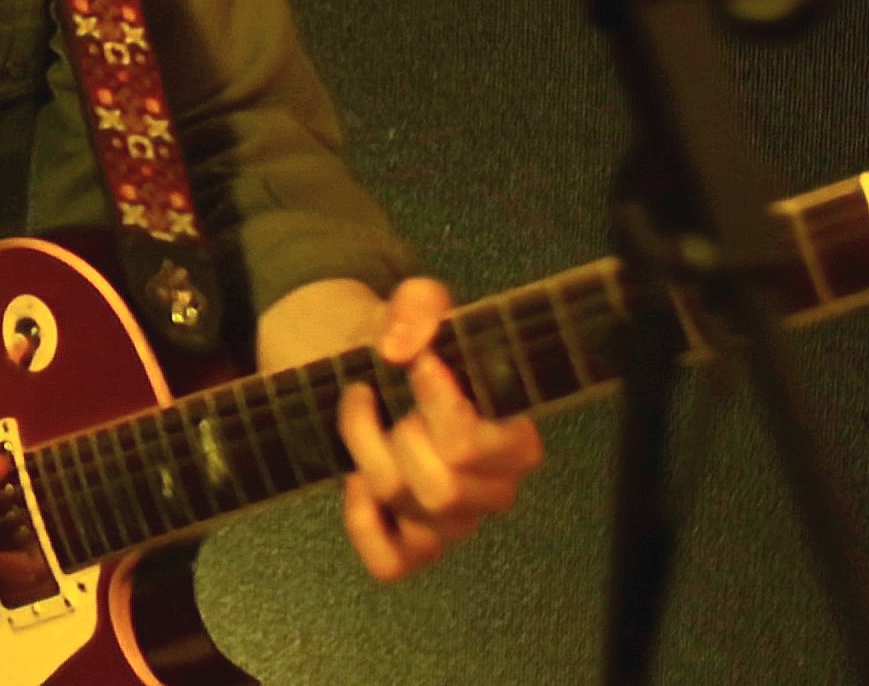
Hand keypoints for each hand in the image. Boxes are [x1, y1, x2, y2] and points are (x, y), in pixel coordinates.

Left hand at [259, 276, 543, 582]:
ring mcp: (454, 524)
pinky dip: (364, 522)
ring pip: (408, 510)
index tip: (418, 364)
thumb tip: (403, 348)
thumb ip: (420, 306)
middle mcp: (493, 490)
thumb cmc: (408, 347)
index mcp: (513, 440)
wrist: (366, 370)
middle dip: (396, 434)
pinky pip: (389, 562)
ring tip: (359, 413)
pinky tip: (355, 481)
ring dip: (366, 453)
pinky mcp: (414, 549)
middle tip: (380, 394)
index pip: (477, 447)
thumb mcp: (415, 306)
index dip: (441, 407)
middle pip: (440, 489)